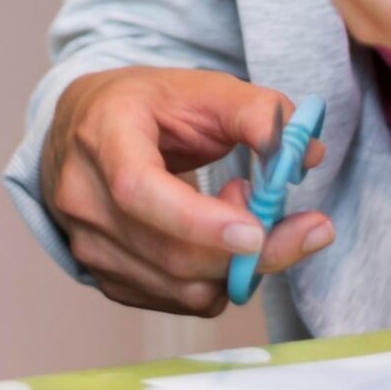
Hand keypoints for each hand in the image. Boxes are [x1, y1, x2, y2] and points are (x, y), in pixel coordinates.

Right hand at [40, 67, 331, 315]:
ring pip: (182, 287)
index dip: (198, 221)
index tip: (257, 231)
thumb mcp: (200, 87)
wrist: (87, 130)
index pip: (139, 191)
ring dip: (238, 263)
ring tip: (242, 210)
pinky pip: (180, 301)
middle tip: (304, 224)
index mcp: (103, 135)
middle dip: (252, 252)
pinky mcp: (105, 278)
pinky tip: (218, 238)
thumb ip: (257, 111)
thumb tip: (307, 154)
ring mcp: (89, 245)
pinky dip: (218, 279)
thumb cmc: (147, 107)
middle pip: (171, 253)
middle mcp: (84, 196)